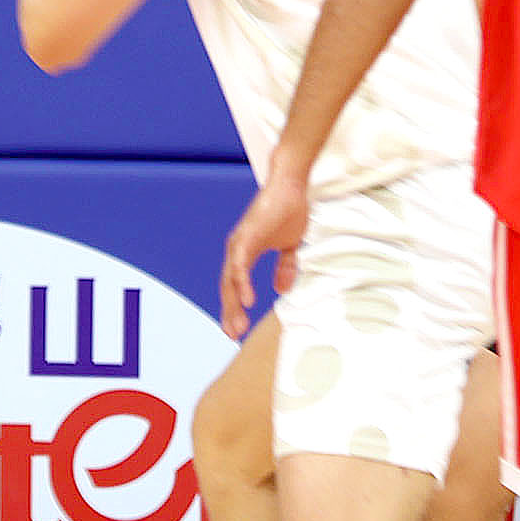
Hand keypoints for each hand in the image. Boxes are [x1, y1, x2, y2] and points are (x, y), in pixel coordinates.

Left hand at [218, 162, 310, 339]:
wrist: (291, 185)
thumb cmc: (289, 211)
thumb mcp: (289, 246)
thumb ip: (284, 267)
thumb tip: (281, 289)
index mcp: (245, 252)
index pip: (235, 285)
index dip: (235, 307)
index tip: (237, 329)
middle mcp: (237, 249)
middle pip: (228, 287)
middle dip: (230, 312)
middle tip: (233, 335)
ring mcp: (240, 242)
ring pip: (231, 280)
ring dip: (233, 304)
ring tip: (237, 326)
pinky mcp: (247, 236)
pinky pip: (241, 264)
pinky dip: (241, 283)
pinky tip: (247, 301)